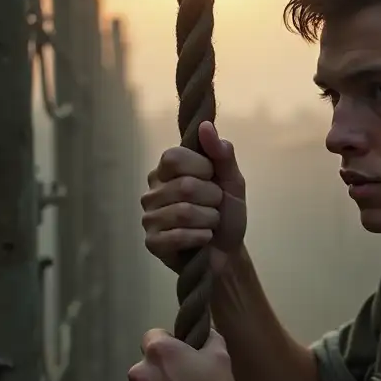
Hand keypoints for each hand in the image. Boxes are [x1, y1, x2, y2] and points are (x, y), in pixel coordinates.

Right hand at [141, 121, 246, 274]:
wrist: (227, 253)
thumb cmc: (226, 215)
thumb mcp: (232, 182)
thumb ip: (222, 154)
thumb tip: (206, 127)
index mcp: (166, 171)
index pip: (174, 157)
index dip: (203, 169)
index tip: (213, 180)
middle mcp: (152, 191)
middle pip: (185, 186)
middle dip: (213, 199)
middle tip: (215, 207)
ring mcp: (149, 217)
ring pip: (184, 212)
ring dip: (210, 220)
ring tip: (209, 224)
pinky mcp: (152, 242)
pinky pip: (179, 235)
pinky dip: (201, 237)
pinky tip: (203, 239)